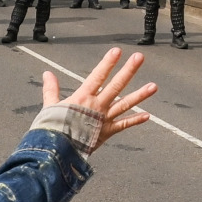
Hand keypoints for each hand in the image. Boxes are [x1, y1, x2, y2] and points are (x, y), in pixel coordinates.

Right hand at [39, 47, 156, 152]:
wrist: (57, 151)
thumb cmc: (52, 129)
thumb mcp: (50, 106)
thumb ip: (51, 89)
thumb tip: (47, 73)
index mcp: (82, 97)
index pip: (97, 76)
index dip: (107, 63)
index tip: (117, 51)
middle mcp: (96, 105)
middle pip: (116, 85)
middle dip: (128, 70)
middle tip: (139, 57)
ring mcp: (104, 119)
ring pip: (125, 104)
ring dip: (140, 95)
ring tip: (154, 86)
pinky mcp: (107, 132)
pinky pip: (123, 125)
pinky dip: (135, 121)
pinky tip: (147, 115)